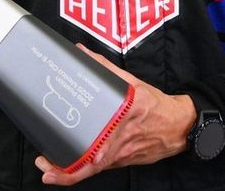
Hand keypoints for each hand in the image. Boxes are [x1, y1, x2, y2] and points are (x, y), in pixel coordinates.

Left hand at [34, 44, 196, 185]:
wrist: (180, 126)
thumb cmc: (156, 105)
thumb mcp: (133, 83)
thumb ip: (105, 69)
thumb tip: (81, 52)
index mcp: (125, 117)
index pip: (102, 141)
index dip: (82, 155)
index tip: (60, 156)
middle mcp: (122, 141)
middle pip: (91, 164)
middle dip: (66, 171)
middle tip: (45, 165)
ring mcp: (121, 155)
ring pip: (93, 170)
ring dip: (70, 173)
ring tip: (49, 169)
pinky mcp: (121, 161)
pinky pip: (100, 168)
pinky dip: (83, 169)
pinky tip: (69, 165)